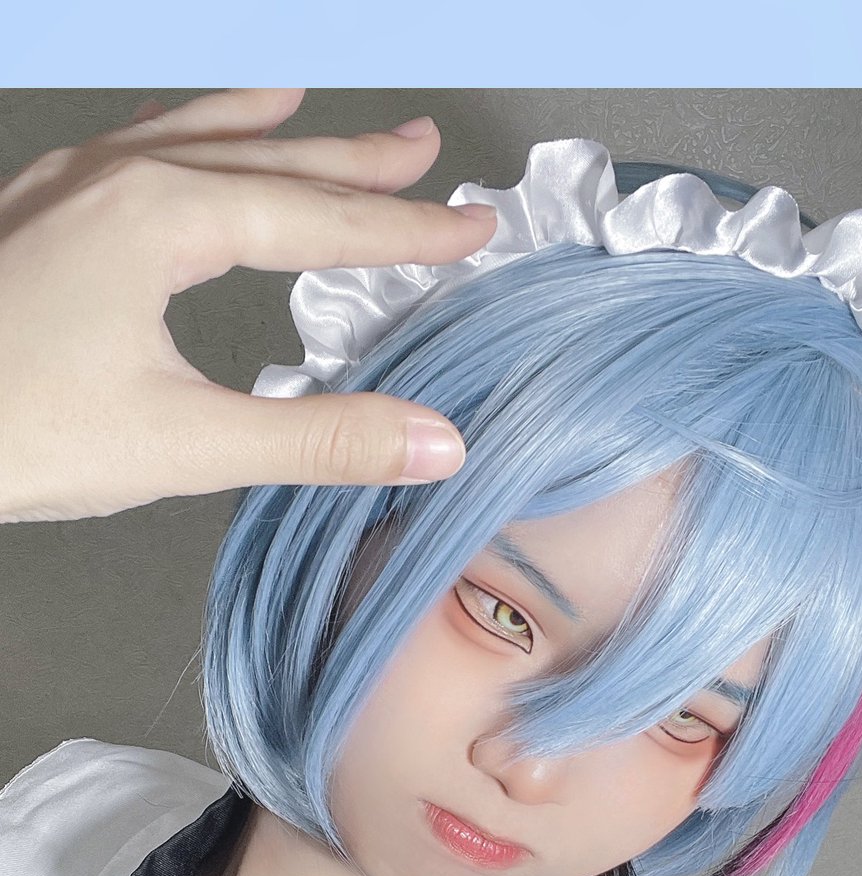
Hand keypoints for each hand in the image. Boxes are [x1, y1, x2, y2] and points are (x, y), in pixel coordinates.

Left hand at [0, 88, 496, 522]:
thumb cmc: (14, 429)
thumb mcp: (183, 446)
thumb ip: (316, 440)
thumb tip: (432, 441)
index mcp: (165, 221)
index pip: (320, 221)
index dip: (406, 229)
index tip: (472, 228)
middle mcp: (122, 182)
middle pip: (271, 159)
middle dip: (357, 159)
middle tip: (424, 148)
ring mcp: (72, 188)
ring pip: (197, 138)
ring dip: (270, 128)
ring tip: (315, 100)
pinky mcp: (39, 215)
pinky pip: (132, 146)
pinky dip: (182, 132)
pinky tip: (185, 134)